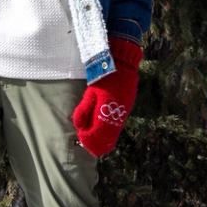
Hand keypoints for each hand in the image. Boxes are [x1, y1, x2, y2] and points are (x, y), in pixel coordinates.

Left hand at [71, 38, 142, 157]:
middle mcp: (118, 115)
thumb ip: (84, 110)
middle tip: (87, 142)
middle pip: (108, 137)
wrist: (122, 64)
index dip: (89, 139)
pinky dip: (110, 129)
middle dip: (97, 142)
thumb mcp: (90, 93)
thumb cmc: (103, 77)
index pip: (98, 133)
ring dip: (104, 137)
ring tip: (93, 138)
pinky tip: (102, 128)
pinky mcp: (127, 106)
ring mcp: (124, 111)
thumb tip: (79, 126)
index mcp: (107, 111)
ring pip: (114, 131)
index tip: (81, 138)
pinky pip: (118, 124)